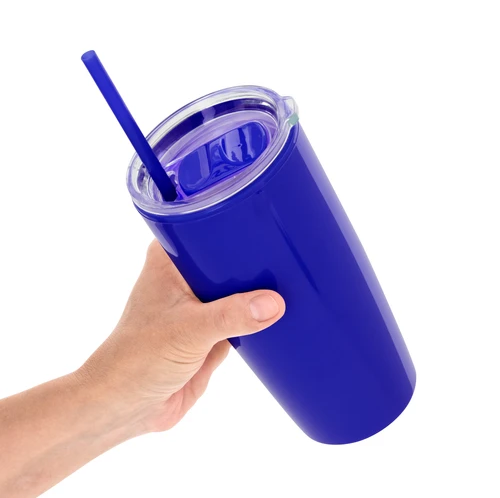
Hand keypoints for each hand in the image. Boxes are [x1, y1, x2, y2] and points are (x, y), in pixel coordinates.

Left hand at [79, 240, 285, 434]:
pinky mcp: (210, 334)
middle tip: (292, 252)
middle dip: (256, 262)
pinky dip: (257, 319)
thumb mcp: (190, 330)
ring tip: (295, 280)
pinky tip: (283, 311)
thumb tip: (275, 303)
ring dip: (259, 292)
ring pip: (238, 292)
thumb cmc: (140, 357)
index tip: (270, 221)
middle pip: (230, 261)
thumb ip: (232, 315)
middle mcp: (186, 279)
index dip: (237, 224)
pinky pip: (242, 320)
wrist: (126, 406)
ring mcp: (199, 308)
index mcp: (171, 262)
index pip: (207, 228)